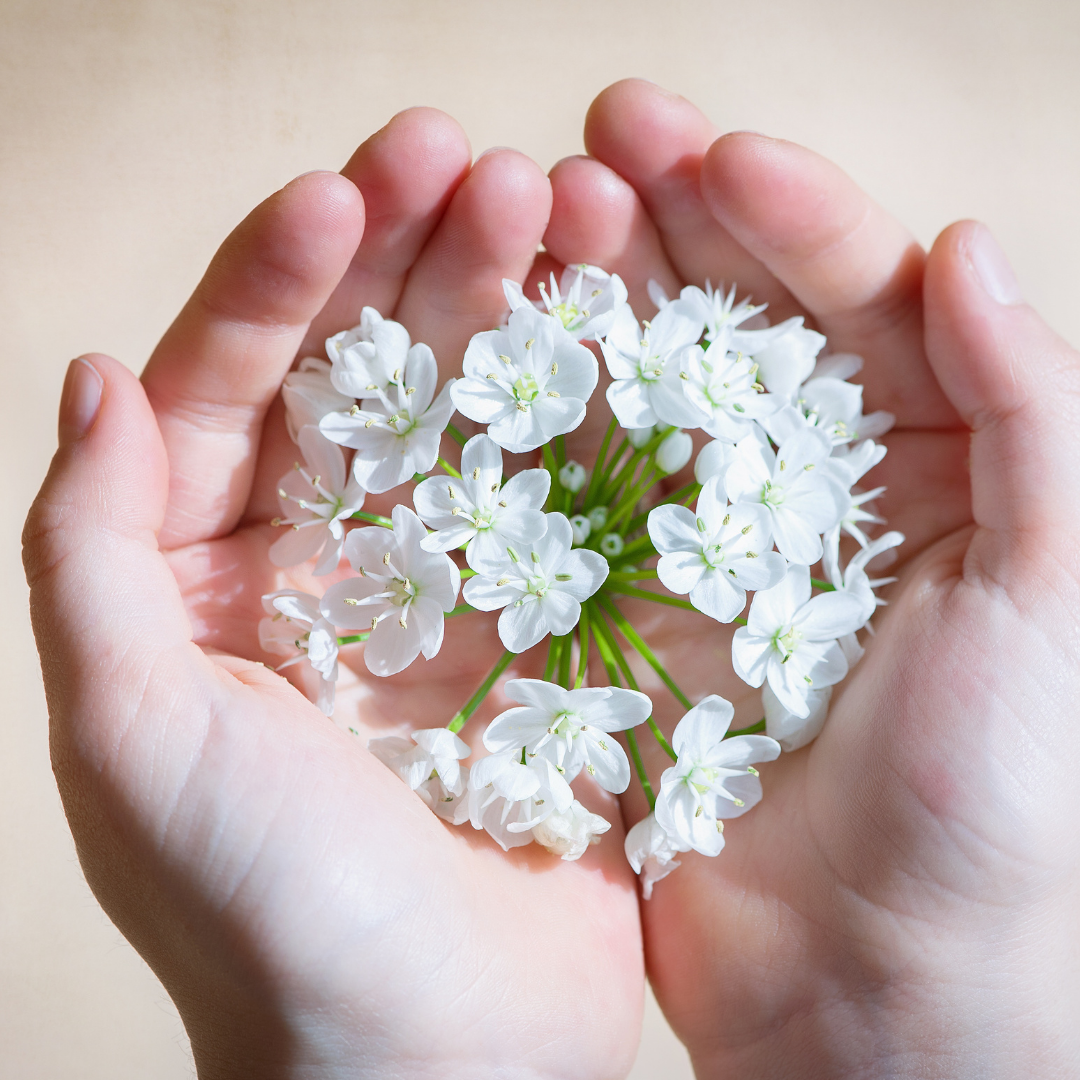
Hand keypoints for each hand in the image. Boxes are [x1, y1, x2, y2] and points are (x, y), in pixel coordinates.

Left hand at [23, 110, 642, 1079]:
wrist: (436, 1064)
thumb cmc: (267, 921)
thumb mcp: (134, 739)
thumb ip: (90, 556)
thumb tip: (93, 377)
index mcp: (206, 580)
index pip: (231, 387)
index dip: (278, 282)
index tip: (346, 195)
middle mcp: (323, 569)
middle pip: (362, 376)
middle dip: (411, 262)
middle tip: (478, 163)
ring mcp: (445, 591)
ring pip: (472, 416)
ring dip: (508, 311)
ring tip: (563, 211)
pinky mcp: (542, 629)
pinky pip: (561, 495)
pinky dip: (585, 414)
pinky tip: (618, 332)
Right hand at [544, 80, 1079, 1076]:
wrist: (870, 975)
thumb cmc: (989, 799)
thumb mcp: (1053, 596)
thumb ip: (1030, 419)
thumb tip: (967, 249)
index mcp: (914, 463)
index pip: (849, 301)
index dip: (787, 217)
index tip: (712, 153)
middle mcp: (794, 488)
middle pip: (724, 326)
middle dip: (664, 229)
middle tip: (592, 150)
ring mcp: (691, 547)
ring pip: (633, 394)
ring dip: (585, 305)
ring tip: (526, 220)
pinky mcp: (616, 615)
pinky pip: (567, 503)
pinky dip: (529, 431)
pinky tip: (485, 361)